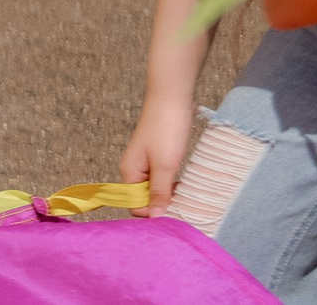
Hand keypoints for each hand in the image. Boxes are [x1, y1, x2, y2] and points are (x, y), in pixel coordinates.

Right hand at [123, 96, 198, 213]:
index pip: (134, 205)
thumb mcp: (165, 165)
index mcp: (129, 172)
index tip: (173, 214)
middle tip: (183, 206)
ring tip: (186, 196)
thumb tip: (155, 217)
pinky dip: (172, 185)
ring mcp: (145, 163)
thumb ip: (159, 192)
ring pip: (154, 190)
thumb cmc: (166, 130)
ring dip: (169, 195)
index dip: (152, 213)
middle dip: (161, 205)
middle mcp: (134, 170)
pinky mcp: (156, 157)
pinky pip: (161, 180)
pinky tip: (184, 185)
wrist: (171, 99)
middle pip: (144, 199)